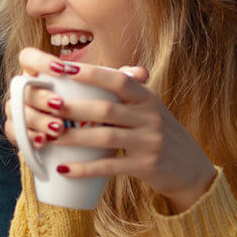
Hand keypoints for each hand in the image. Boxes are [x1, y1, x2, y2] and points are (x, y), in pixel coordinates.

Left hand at [13, 47, 217, 212]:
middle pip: (105, 109)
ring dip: (73, 137)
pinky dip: (85, 168)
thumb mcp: (150, 106)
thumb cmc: (160, 132)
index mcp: (147, 97)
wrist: (191, 168)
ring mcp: (149, 142)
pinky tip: (64, 168)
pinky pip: (110, 167)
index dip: (90, 73)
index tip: (62, 68)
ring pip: (105, 137)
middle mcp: (150, 116)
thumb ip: (127, 89)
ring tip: (48, 136)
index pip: (118, 79)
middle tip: (45, 105)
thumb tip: (96, 69)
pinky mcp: (146, 166)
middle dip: (73, 107)